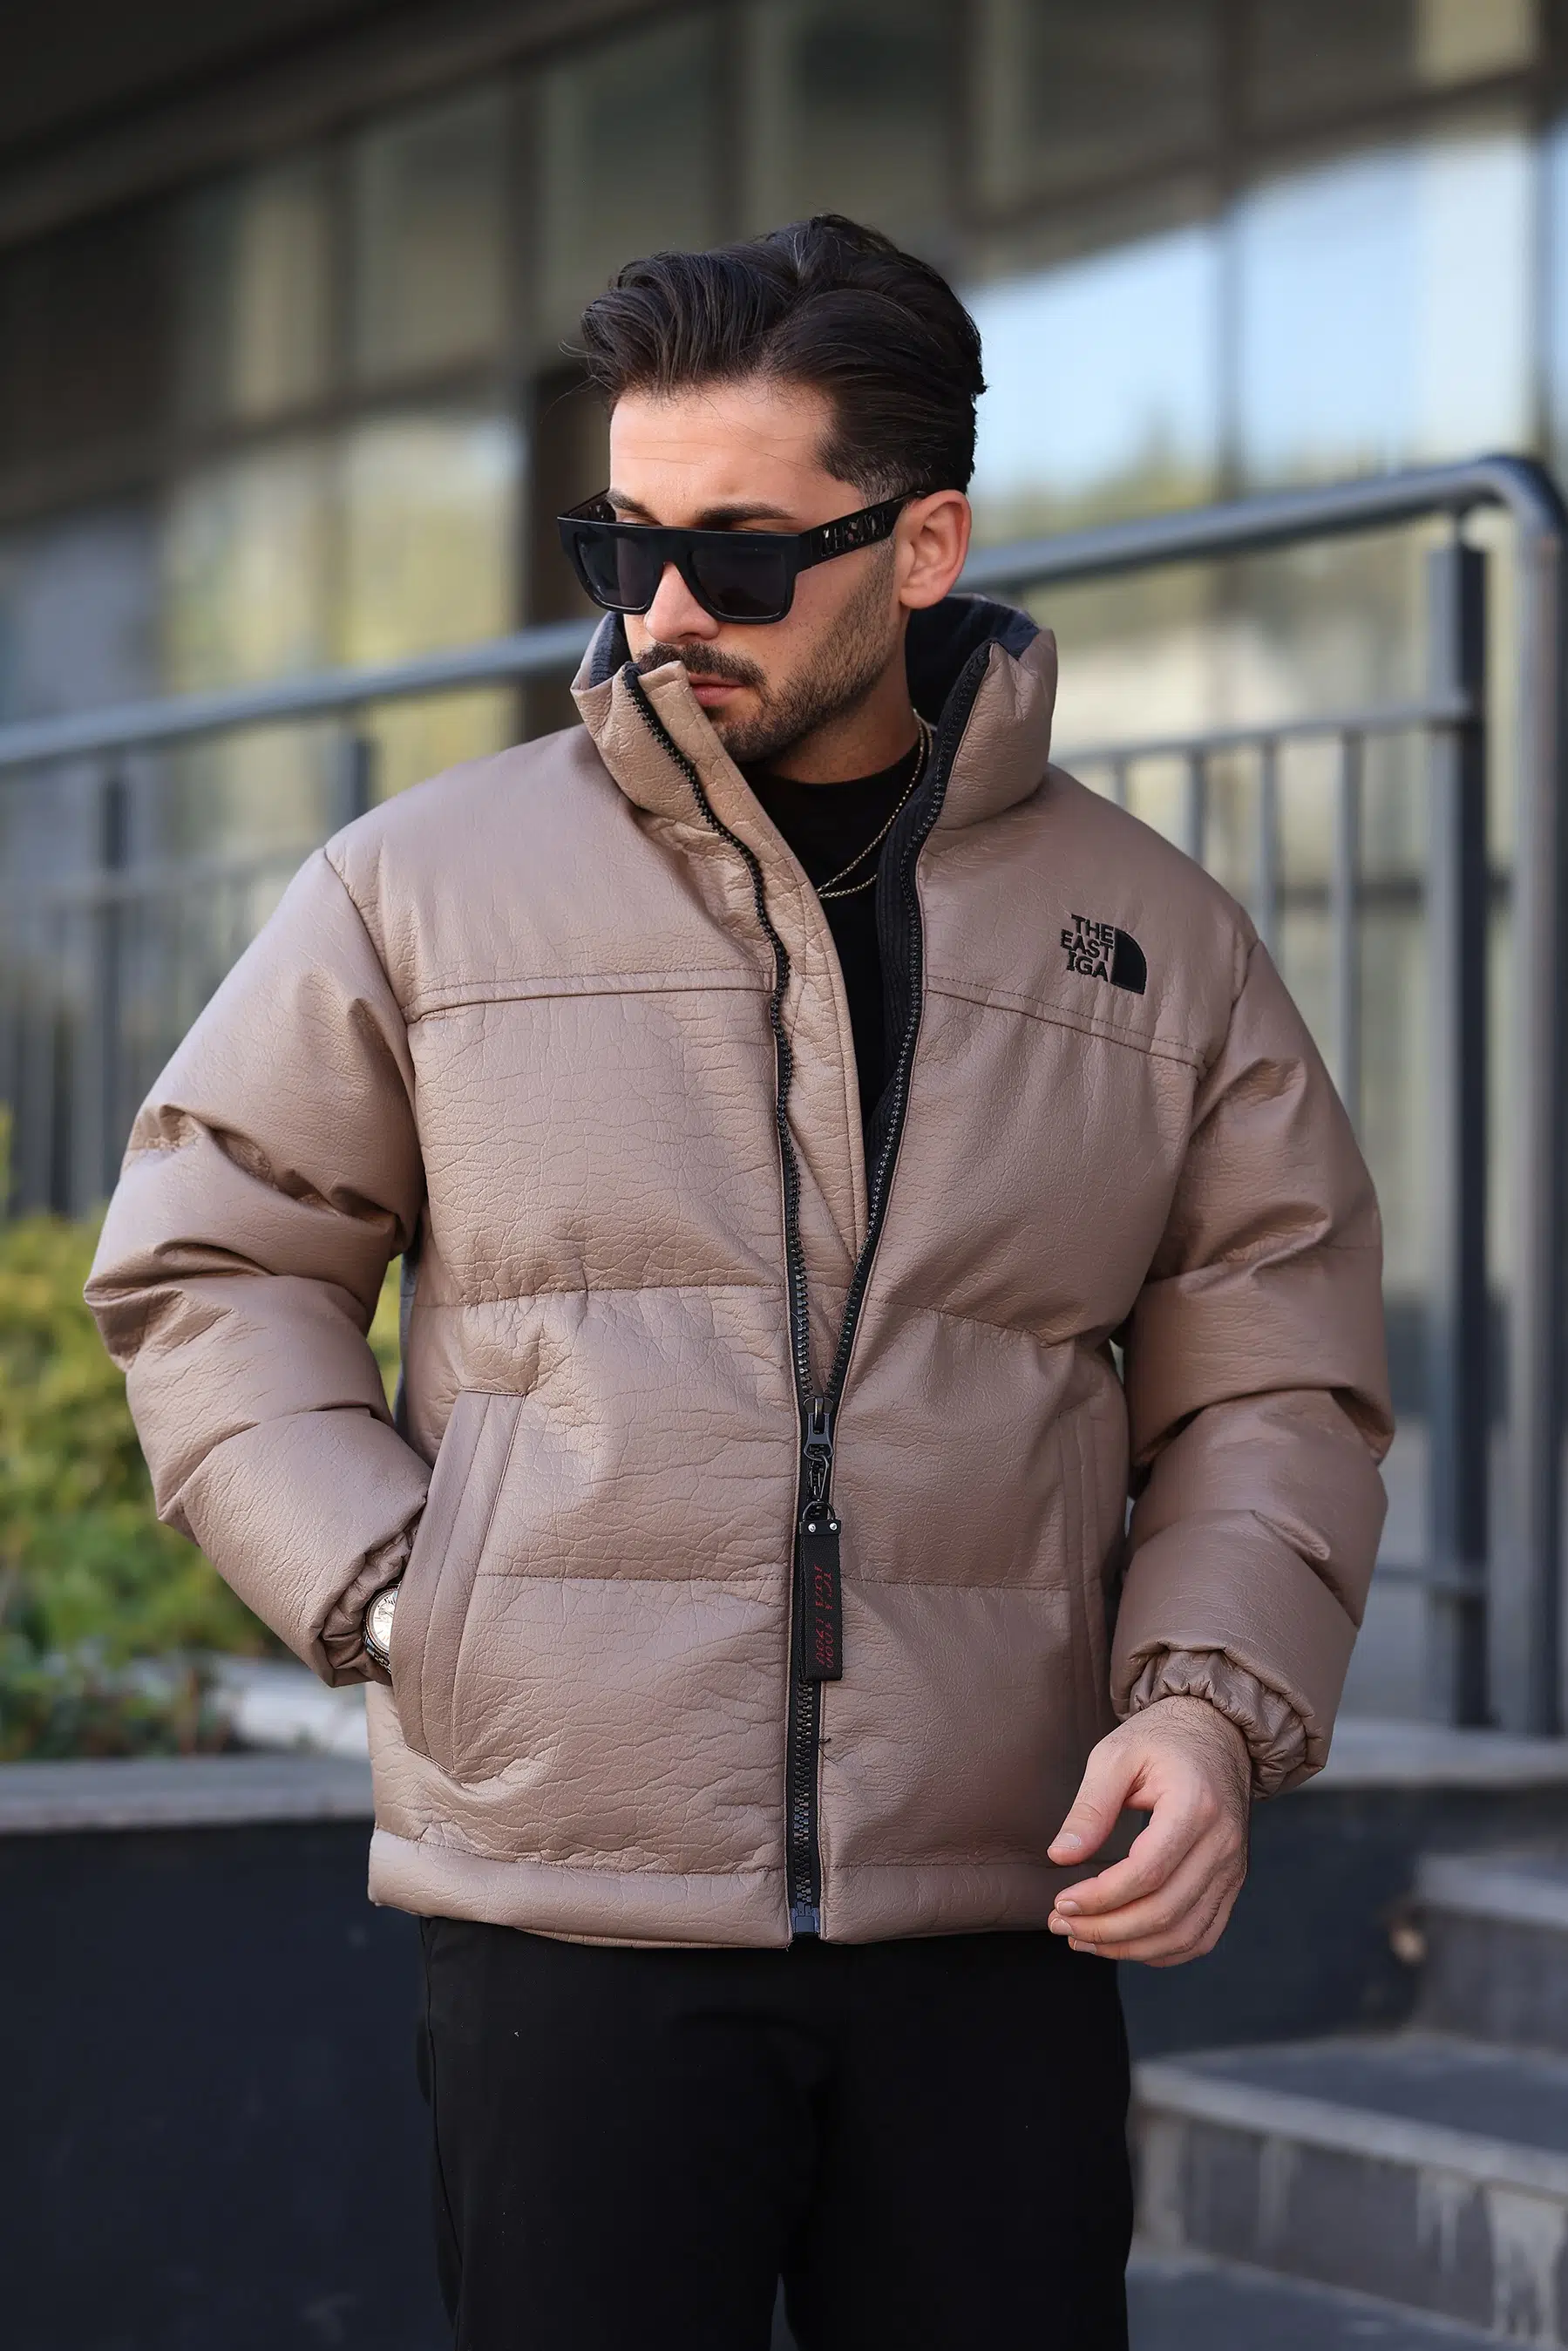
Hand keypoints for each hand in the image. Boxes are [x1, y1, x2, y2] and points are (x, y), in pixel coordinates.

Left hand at [1046, 1697, 1250, 1966]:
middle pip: (1165, 1911)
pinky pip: (1201, 1936)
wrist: (1217, 1734)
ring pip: (1184, 1934)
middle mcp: (1223, 1845)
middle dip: (1107, 1929)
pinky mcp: (1232, 1884)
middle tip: (1061, 1925)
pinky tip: (1122, 1943)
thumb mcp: (1116, 1756)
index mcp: (1195, 1807)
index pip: (1148, 1872)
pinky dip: (1161, 1951)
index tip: (1061, 1902)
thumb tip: (1060, 1857)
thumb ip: (1090, 1807)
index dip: (1101, 1897)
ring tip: (1083, 1938)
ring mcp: (1233, 1869)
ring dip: (1129, 1948)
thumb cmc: (1161, 1740)